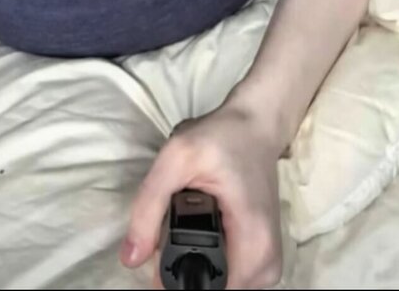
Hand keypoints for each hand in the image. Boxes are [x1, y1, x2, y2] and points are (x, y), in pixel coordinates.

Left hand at [120, 99, 283, 289]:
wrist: (256, 124)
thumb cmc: (222, 136)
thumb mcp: (177, 158)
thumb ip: (149, 206)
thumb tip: (130, 258)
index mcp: (252, 245)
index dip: (175, 283)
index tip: (158, 255)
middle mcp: (266, 265)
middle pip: (214, 289)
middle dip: (181, 271)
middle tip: (166, 234)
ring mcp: (268, 265)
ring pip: (220, 287)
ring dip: (195, 266)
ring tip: (181, 228)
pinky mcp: (263, 258)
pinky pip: (230, 278)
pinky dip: (209, 262)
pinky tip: (198, 235)